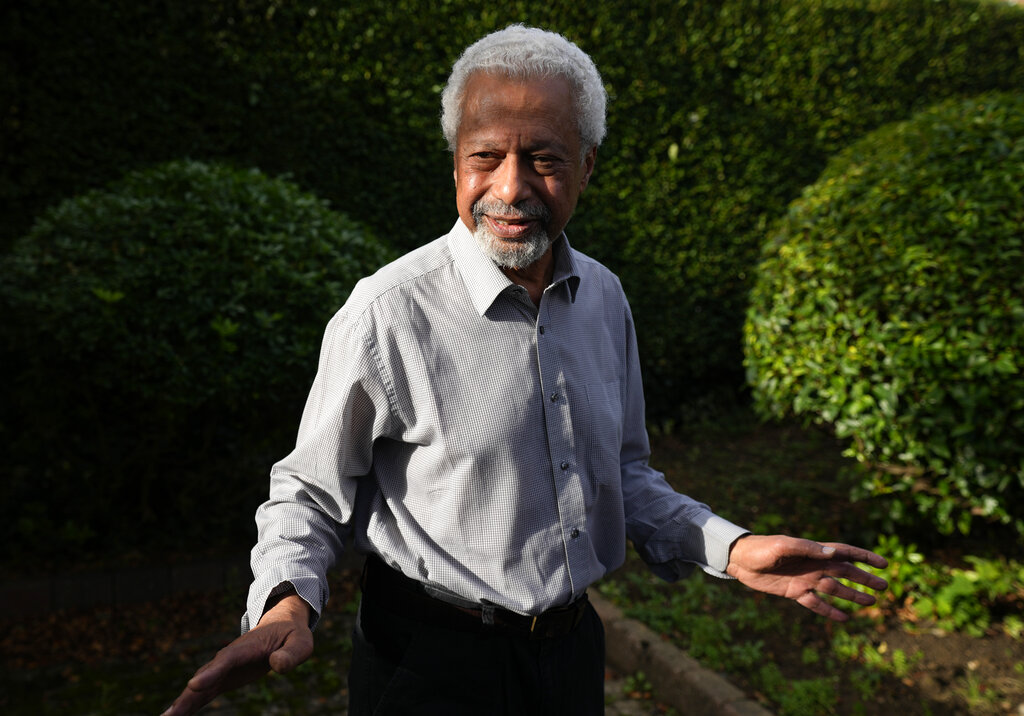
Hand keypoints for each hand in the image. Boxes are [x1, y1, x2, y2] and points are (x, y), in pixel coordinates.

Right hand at [161, 592, 313, 715]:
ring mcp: (223, 669)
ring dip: (182, 703)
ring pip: (198, 688)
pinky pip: (202, 695)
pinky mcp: (222, 679)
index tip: (194, 685)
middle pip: (205, 676)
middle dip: (187, 695)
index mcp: (247, 647)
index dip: (211, 673)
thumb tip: (277, 665)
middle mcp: (228, 658)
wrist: (279, 626)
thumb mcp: (301, 642)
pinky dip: (188, 705)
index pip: (227, 660)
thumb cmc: (292, 635)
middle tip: (169, 715)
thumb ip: (291, 654)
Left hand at [726, 534, 887, 621]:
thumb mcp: (783, 545)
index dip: (864, 557)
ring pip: (835, 589)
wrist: (740, 560)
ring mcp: (806, 579)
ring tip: (871, 603)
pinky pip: (816, 603)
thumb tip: (833, 553)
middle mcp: (814, 565)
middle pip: (845, 573)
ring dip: (853, 596)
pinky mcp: (795, 592)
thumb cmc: (761, 548)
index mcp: (813, 551)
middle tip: (884, 587)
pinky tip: (844, 618)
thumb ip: (807, 548)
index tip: (883, 564)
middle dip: (864, 579)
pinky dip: (830, 611)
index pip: (844, 552)